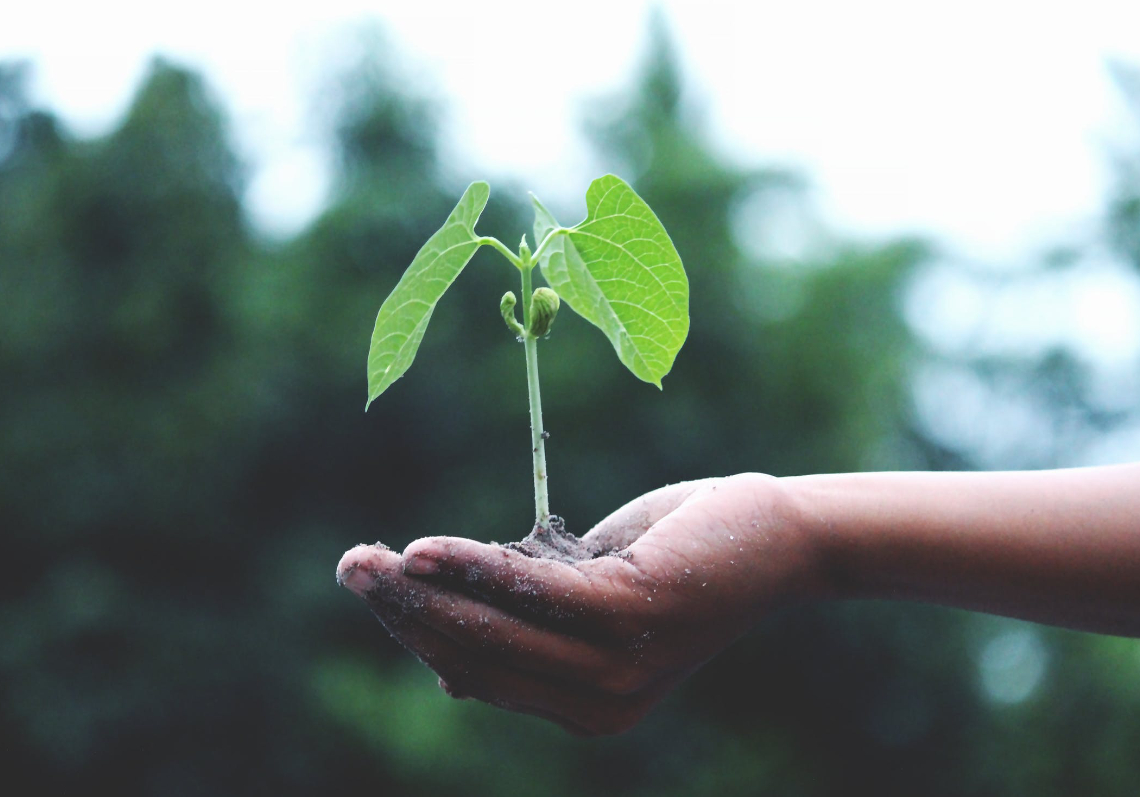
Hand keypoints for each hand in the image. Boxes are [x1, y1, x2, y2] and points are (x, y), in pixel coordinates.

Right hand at [336, 473, 822, 735]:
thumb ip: (529, 627)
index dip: (419, 633)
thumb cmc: (677, 557)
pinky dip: (473, 567)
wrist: (775, 537)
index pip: (479, 673)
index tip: (376, 589)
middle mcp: (599, 704)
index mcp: (586, 706)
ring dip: (422, 592)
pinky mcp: (631, 616)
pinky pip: (531, 591)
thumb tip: (446, 668)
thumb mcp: (591, 598)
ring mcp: (617, 667)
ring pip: (493, 630)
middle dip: (404, 613)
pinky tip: (425, 550)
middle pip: (475, 656)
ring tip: (368, 560)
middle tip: (350, 567)